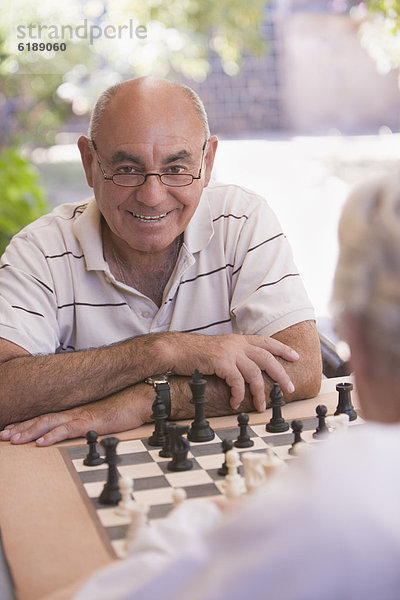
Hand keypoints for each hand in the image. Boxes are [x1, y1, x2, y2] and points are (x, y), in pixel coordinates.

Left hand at [0, 385, 152, 445]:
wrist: (140, 399)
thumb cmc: (123, 407)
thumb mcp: (100, 416)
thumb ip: (87, 422)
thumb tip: (77, 430)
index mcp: (75, 412)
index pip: (46, 418)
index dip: (26, 424)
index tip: (10, 431)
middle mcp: (75, 412)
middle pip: (41, 420)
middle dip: (20, 428)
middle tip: (3, 436)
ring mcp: (81, 416)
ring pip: (49, 424)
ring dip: (29, 432)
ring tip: (13, 440)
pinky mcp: (91, 422)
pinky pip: (67, 430)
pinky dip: (52, 436)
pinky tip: (41, 443)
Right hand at [161, 333, 298, 410]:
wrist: (175, 351)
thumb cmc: (195, 354)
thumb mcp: (220, 351)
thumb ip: (234, 356)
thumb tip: (247, 370)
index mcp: (238, 340)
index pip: (266, 341)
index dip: (282, 348)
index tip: (295, 357)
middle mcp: (236, 343)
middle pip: (266, 357)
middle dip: (280, 374)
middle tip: (289, 389)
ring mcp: (229, 352)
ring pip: (254, 372)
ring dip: (260, 391)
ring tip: (261, 405)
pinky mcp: (221, 362)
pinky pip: (237, 381)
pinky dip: (238, 394)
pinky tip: (235, 402)